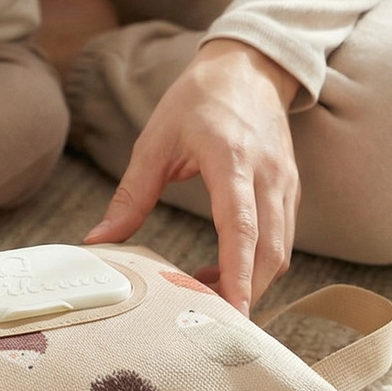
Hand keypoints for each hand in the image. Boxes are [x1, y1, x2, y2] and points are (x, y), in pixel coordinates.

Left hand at [85, 38, 299, 315]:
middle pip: (270, 252)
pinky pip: (282, 238)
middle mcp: (267, 174)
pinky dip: (258, 264)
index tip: (230, 314)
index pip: (241, 227)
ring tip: (207, 298)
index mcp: (230, 158)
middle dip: (246, 294)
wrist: (248, 66)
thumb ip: (131, 194)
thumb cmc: (197, 99)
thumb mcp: (155, 140)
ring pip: (281, 251)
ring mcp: (286, 183)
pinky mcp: (291, 189)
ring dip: (251, 282)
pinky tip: (224, 270)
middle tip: (211, 323)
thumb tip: (99, 240)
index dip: (236, 275)